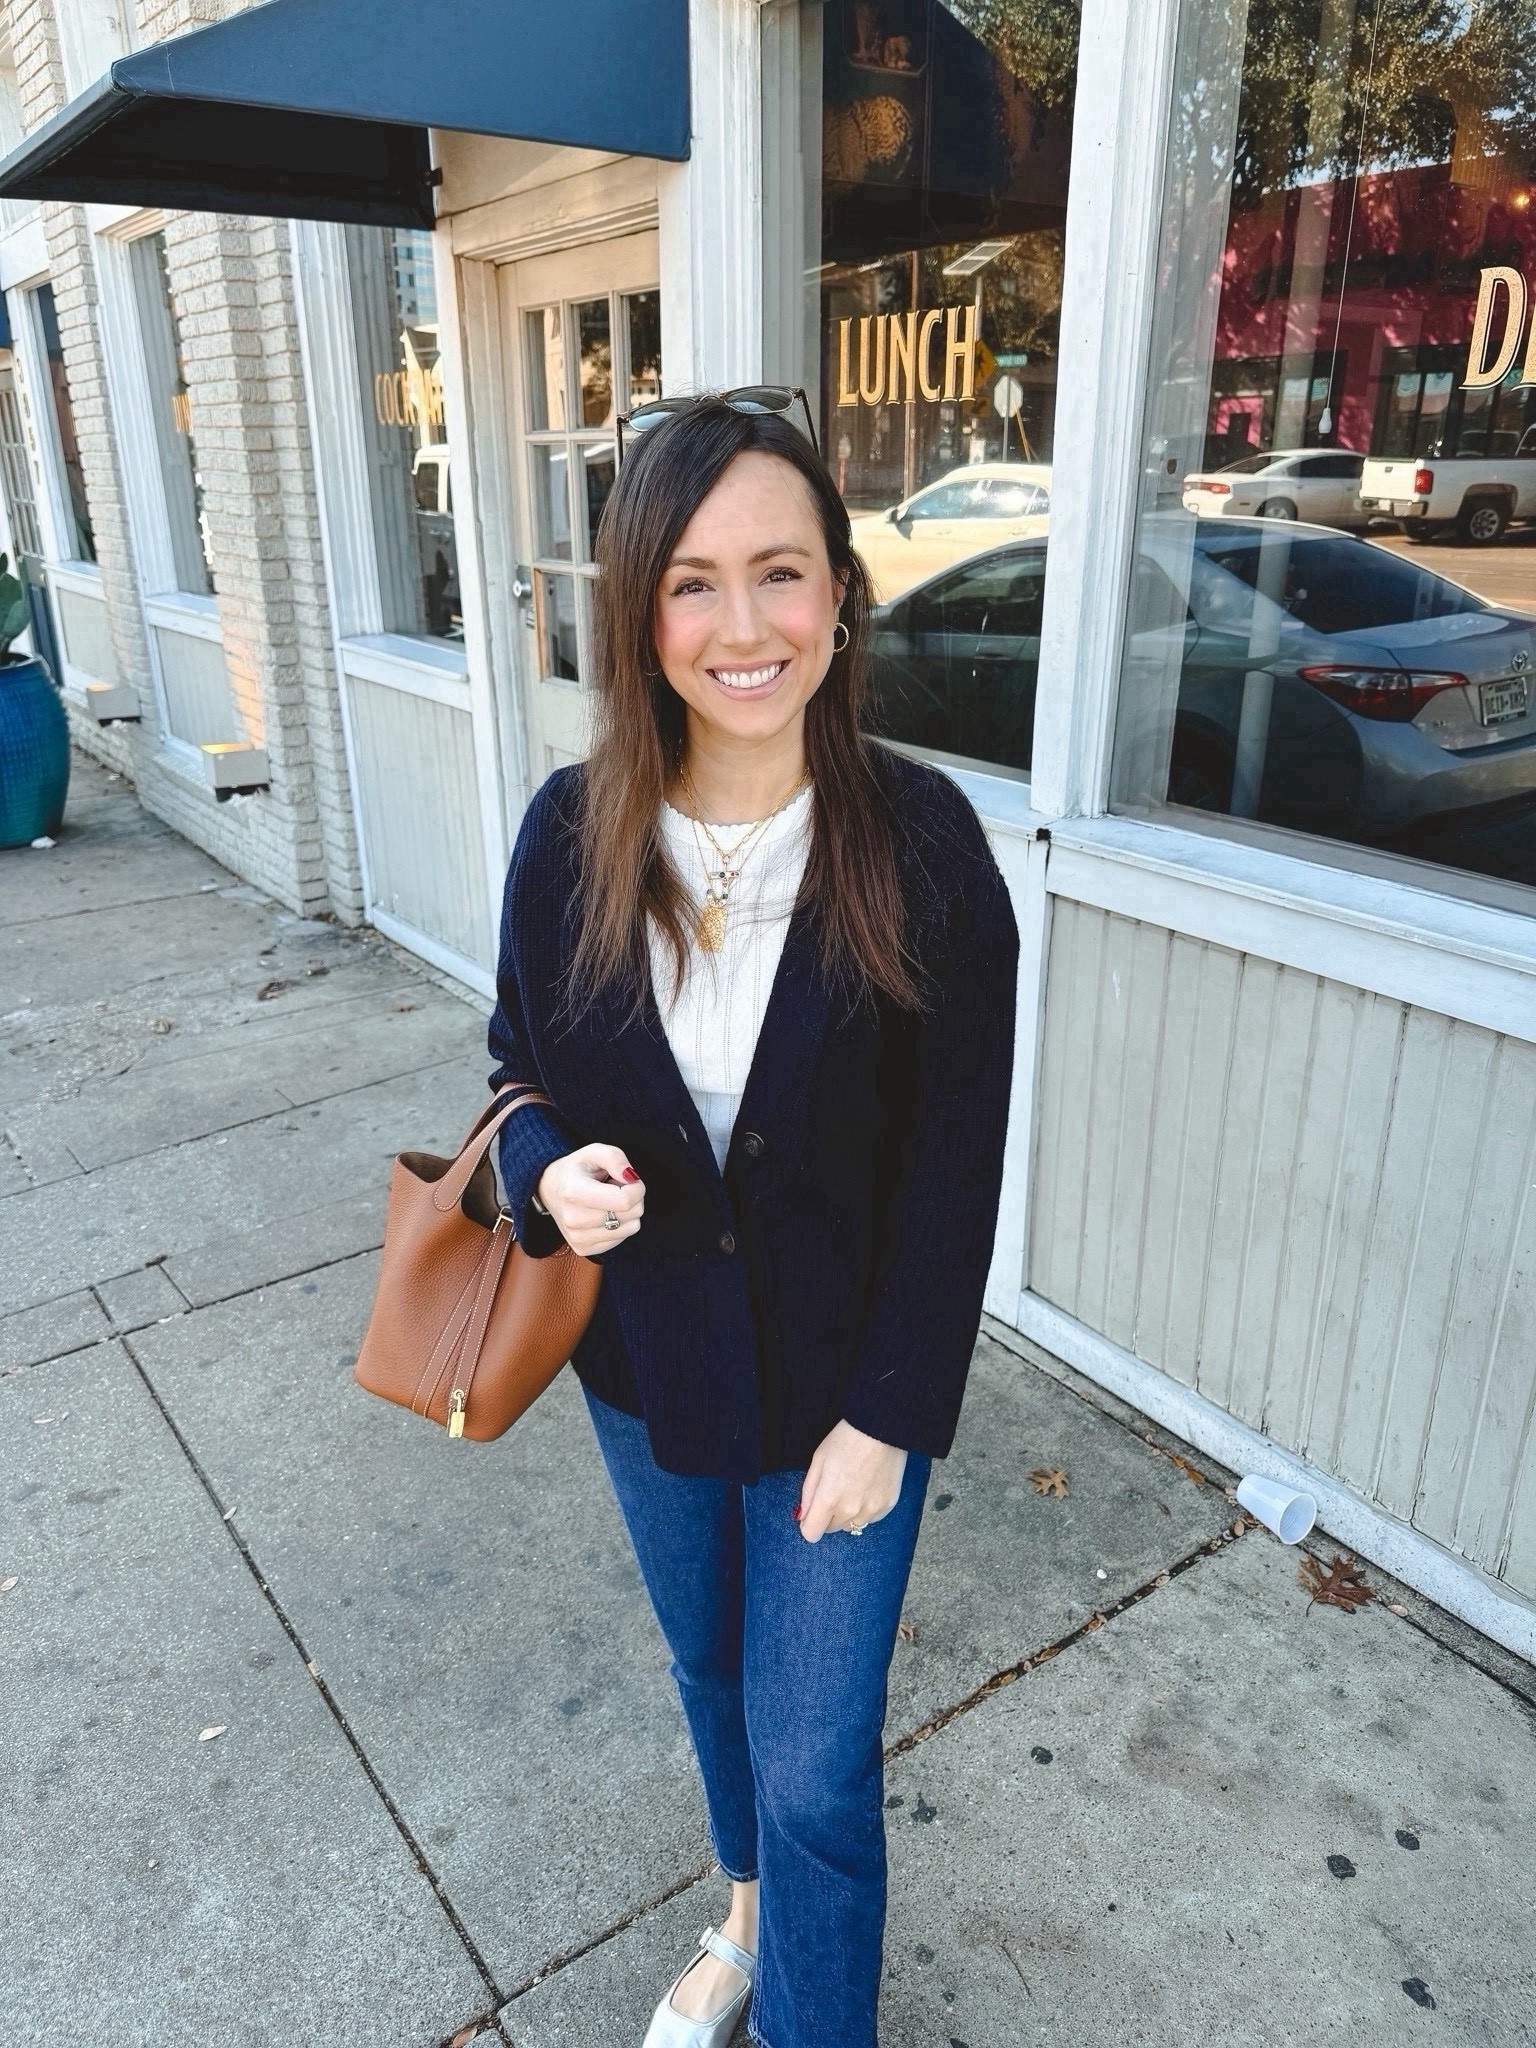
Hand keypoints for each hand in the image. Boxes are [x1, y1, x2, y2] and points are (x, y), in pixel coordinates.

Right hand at [536, 1145, 644, 1256]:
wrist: (549, 1190)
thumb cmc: (574, 1170)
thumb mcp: (593, 1152)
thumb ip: (614, 1157)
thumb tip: (630, 1177)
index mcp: (574, 1192)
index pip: (624, 1201)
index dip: (636, 1188)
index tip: (629, 1180)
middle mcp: (574, 1219)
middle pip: (630, 1214)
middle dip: (634, 1198)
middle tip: (616, 1188)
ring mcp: (577, 1238)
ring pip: (630, 1228)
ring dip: (628, 1212)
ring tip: (609, 1201)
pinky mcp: (583, 1249)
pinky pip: (621, 1239)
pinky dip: (620, 1225)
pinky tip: (604, 1214)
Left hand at [795, 1420, 906, 1542]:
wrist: (881, 1429)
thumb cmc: (846, 1440)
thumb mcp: (818, 1461)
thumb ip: (808, 1492)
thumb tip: (803, 1516)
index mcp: (829, 1498)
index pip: (812, 1533)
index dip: (809, 1524)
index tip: (812, 1513)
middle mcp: (850, 1510)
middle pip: (832, 1529)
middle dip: (828, 1516)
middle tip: (835, 1491)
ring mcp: (871, 1510)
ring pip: (852, 1526)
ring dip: (848, 1514)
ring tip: (853, 1489)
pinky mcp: (887, 1506)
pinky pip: (870, 1519)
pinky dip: (866, 1510)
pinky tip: (867, 1489)